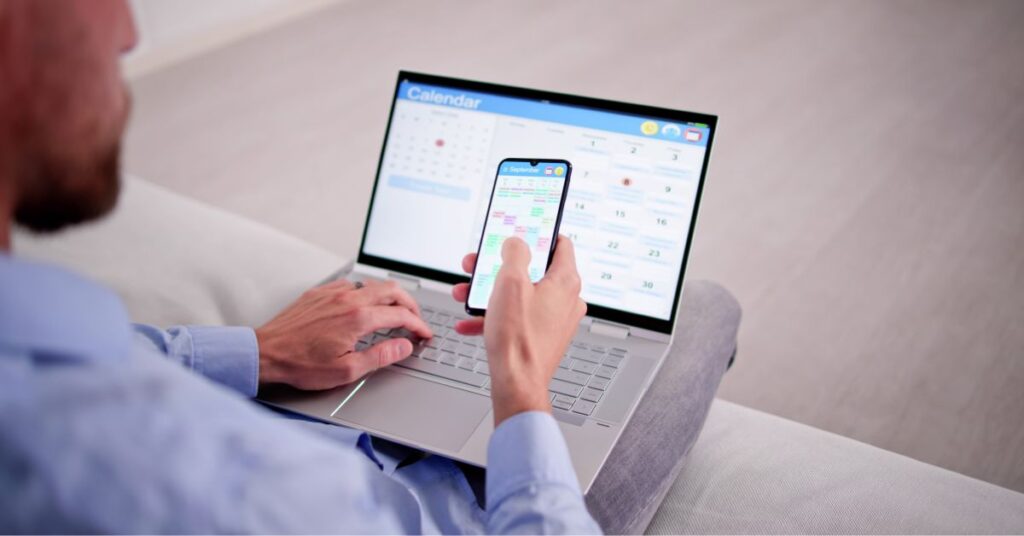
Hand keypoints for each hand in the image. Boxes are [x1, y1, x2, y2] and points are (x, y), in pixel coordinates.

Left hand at [255, 279, 431, 389]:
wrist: (266, 352)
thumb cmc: (301, 364)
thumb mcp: (346, 370)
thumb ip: (380, 356)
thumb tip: (403, 346)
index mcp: (358, 318)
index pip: (401, 315)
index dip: (418, 325)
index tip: (423, 334)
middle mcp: (348, 300)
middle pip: (392, 291)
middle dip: (410, 305)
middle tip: (415, 319)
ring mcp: (333, 293)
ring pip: (372, 284)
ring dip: (389, 297)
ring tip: (394, 312)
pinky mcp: (320, 292)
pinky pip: (351, 285)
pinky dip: (366, 293)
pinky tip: (364, 305)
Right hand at [451, 236, 586, 425]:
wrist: (516, 383)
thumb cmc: (518, 338)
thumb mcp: (510, 282)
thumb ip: (514, 253)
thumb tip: (516, 243)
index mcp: (565, 281)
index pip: (560, 244)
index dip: (538, 234)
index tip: (521, 230)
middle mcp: (566, 299)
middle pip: (533, 270)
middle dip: (499, 266)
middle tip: (479, 265)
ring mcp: (555, 319)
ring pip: (521, 294)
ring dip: (491, 291)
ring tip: (466, 294)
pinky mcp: (542, 336)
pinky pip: (517, 317)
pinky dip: (495, 315)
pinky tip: (471, 322)